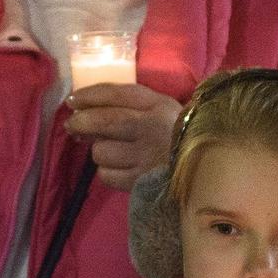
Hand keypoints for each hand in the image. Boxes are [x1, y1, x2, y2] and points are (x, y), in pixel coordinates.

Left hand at [64, 83, 180, 189]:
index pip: (117, 94)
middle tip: (71, 124)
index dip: (90, 95)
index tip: (72, 99)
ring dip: (99, 150)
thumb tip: (86, 106)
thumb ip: (132, 103)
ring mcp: (146, 157)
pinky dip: (106, 172)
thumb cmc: (177, 134)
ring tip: (109, 151)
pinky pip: (107, 175)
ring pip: (102, 151)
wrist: (206, 168)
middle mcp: (151, 129)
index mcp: (158, 106)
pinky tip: (118, 168)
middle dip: (81, 121)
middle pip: (105, 121)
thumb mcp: (163, 109)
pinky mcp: (141, 182)